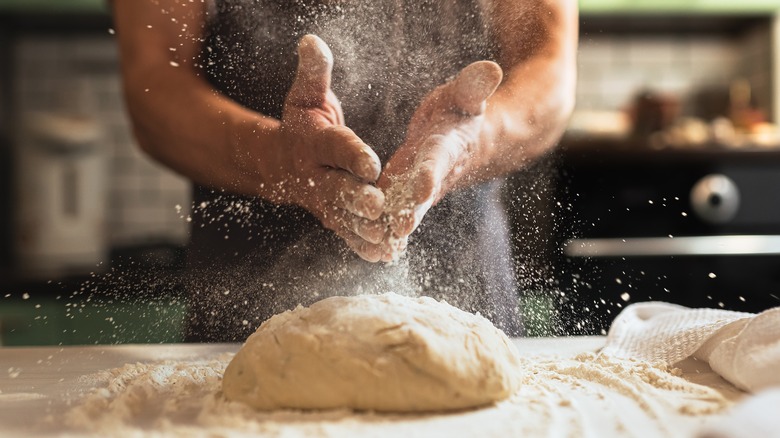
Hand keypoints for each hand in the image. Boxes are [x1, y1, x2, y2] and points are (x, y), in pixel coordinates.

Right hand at [265, 35, 386, 261]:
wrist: (278, 163)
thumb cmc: (302, 123)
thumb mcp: (306, 95)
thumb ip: (314, 72)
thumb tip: (311, 40)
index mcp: (314, 143)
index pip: (335, 147)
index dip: (352, 153)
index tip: (371, 162)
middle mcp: (316, 175)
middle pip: (337, 188)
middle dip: (356, 198)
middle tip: (379, 206)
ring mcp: (322, 201)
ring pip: (343, 217)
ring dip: (363, 229)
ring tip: (387, 237)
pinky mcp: (331, 218)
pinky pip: (346, 233)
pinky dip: (362, 245)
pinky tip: (384, 255)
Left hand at [377, 61, 502, 260]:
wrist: (465, 139)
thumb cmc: (461, 111)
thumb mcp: (465, 95)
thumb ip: (474, 85)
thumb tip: (492, 68)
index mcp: (447, 146)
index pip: (439, 159)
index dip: (431, 172)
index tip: (423, 186)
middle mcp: (435, 173)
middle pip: (422, 194)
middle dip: (412, 211)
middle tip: (399, 229)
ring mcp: (419, 187)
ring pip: (407, 209)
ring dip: (393, 227)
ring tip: (379, 245)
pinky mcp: (405, 193)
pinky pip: (395, 213)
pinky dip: (386, 229)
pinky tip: (371, 247)